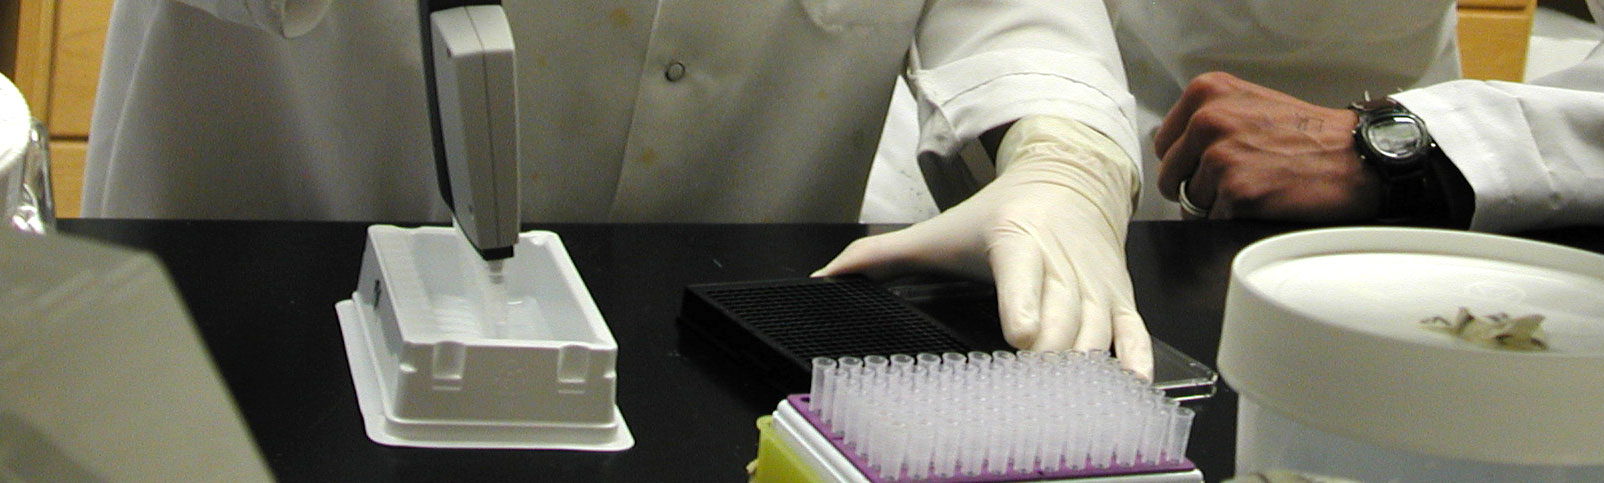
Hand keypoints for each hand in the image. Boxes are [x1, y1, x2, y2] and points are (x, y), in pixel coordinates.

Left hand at [814, 116, 1152, 378]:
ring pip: (1096, 328)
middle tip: (1036, 395)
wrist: (1069, 178)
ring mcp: (1094, 281)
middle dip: (1051, 355)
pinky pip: (1133, 331)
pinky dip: (1135, 360)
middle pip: (1061, 313)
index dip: (1023, 304)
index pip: (1022, 273)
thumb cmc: (998, 212)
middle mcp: (1061, 260)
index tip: (1019, 335)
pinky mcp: (1118, 296)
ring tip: (1072, 405)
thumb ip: (880, 255)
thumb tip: (826, 276)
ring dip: (1085, 367)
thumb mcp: (939, 228)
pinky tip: (1131, 388)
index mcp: (1016, 239)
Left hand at [1155, 72, 1380, 220]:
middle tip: (1237, 182)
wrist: (1358, 157)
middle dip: (1196, 188)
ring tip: (1258, 188)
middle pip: (1170, 176)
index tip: (1205, 166)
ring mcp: (1220, 158)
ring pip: (1192, 203)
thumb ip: (1208, 119)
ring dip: (1218, 205)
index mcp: (1207, 93)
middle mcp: (1208, 121)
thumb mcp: (1250, 104)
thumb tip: (1174, 151)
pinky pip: (1213, 222)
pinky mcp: (1236, 193)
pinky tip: (1265, 203)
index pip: (1164, 143)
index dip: (1183, 163)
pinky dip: (1235, 220)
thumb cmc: (1311, 135)